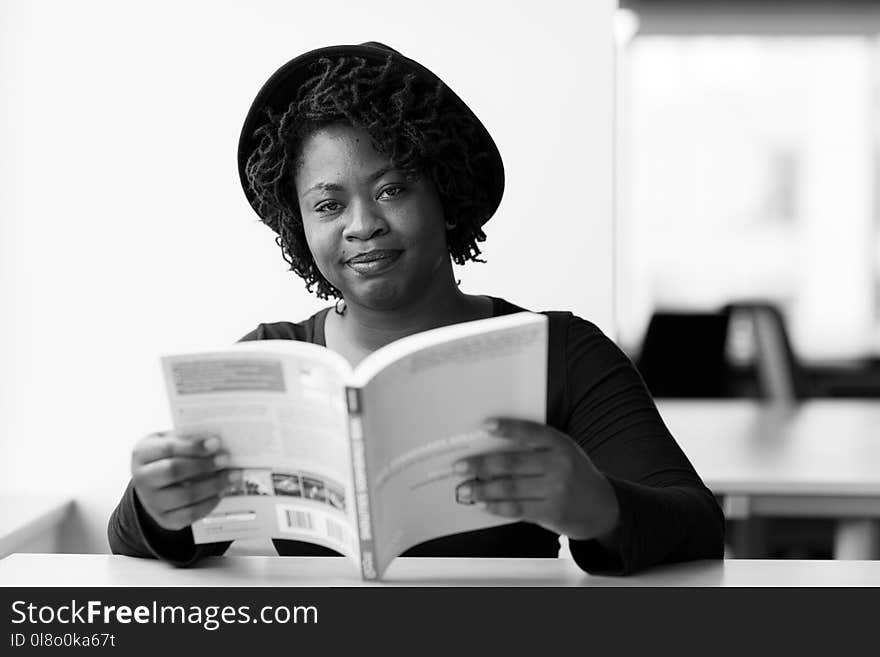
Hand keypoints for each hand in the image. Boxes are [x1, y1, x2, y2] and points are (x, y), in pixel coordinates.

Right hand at [131, 430, 230, 530]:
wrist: (152, 483)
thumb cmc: (167, 456)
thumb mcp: (170, 440)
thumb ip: (188, 439)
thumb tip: (215, 441)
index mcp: (142, 453)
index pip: (168, 448)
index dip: (194, 446)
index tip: (216, 443)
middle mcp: (142, 479)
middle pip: (174, 471)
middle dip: (204, 465)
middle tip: (225, 460)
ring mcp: (151, 502)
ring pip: (185, 495)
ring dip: (213, 485)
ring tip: (232, 476)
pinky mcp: (164, 519)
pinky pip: (191, 513)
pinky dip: (210, 503)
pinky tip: (221, 492)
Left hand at [453, 419, 619, 541]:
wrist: (603, 507)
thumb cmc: (574, 473)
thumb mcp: (563, 452)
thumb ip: (535, 448)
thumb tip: (490, 448)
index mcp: (560, 443)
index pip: (530, 432)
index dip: (507, 428)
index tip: (485, 425)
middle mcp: (559, 465)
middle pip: (512, 462)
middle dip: (481, 464)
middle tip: (459, 466)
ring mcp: (556, 490)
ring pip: (510, 488)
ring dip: (482, 489)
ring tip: (464, 489)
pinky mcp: (552, 512)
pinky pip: (517, 509)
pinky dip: (496, 506)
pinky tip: (482, 504)